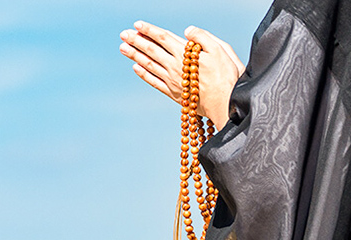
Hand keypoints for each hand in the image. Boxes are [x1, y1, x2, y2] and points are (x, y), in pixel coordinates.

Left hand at [119, 21, 243, 128]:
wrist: (225, 104)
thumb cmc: (227, 76)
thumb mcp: (221, 49)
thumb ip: (203, 37)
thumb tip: (187, 30)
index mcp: (185, 53)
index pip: (163, 38)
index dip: (149, 30)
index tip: (137, 24)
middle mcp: (174, 66)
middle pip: (151, 50)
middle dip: (136, 40)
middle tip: (123, 34)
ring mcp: (172, 80)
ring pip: (149, 65)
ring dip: (135, 55)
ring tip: (123, 48)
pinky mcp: (173, 93)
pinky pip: (154, 82)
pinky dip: (144, 74)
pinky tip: (136, 68)